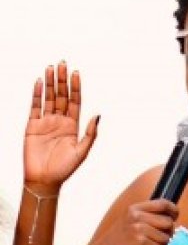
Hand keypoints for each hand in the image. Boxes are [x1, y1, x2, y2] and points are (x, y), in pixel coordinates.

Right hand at [23, 63, 98, 190]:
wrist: (44, 180)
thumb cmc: (64, 169)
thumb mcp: (82, 152)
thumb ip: (90, 134)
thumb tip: (98, 115)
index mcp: (72, 126)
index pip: (75, 101)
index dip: (75, 87)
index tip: (76, 73)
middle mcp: (59, 121)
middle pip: (61, 96)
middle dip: (62, 80)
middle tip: (63, 64)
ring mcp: (45, 122)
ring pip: (48, 98)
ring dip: (49, 83)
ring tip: (51, 68)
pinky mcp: (32, 126)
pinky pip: (34, 107)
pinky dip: (36, 94)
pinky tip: (39, 82)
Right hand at [82, 200, 178, 244]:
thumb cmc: (115, 244)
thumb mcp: (127, 223)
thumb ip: (145, 218)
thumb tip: (170, 218)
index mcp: (134, 209)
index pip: (162, 203)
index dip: (173, 210)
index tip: (175, 216)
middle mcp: (136, 216)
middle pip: (168, 222)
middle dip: (167, 233)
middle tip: (158, 242)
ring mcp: (139, 228)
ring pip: (166, 237)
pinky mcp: (141, 242)